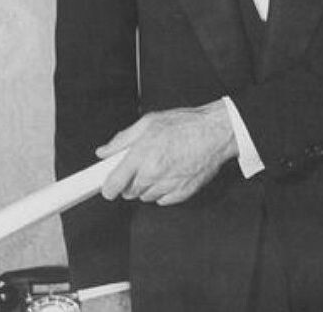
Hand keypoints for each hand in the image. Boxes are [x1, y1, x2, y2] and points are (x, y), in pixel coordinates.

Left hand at [96, 100, 236, 205]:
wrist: (217, 132)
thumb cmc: (187, 124)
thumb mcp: (149, 122)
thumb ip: (122, 139)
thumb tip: (105, 152)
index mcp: (142, 154)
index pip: (113, 185)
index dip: (108, 187)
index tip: (109, 186)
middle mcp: (153, 173)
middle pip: (128, 193)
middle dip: (131, 182)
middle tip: (142, 166)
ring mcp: (168, 185)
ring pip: (145, 197)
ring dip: (148, 187)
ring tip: (161, 167)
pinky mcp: (182, 193)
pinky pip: (163, 201)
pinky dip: (164, 191)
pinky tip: (172, 174)